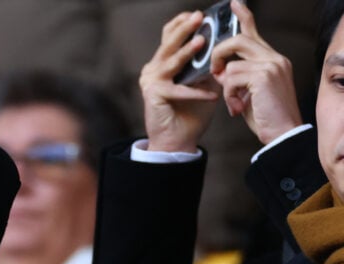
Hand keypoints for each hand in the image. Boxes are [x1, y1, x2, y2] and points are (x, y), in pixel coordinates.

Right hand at [140, 10, 220, 151]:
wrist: (177, 140)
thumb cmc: (190, 112)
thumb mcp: (202, 82)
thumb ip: (206, 65)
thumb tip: (222, 45)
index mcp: (163, 63)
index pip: (169, 35)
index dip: (182, 23)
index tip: (199, 14)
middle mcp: (153, 69)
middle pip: (168, 43)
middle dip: (184, 28)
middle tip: (198, 16)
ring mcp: (151, 81)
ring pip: (171, 61)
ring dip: (186, 51)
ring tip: (202, 42)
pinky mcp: (154, 95)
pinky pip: (179, 90)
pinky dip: (196, 92)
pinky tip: (211, 95)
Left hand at [210, 0, 301, 144]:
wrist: (281, 134)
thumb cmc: (266, 117)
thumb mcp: (248, 93)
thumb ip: (236, 78)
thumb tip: (220, 71)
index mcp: (272, 59)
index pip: (254, 32)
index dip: (243, 16)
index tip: (233, 4)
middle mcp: (274, 58)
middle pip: (239, 39)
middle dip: (219, 54)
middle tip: (214, 71)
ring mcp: (271, 65)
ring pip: (232, 63)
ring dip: (225, 84)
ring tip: (233, 101)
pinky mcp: (264, 76)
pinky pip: (232, 78)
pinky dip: (229, 94)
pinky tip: (236, 107)